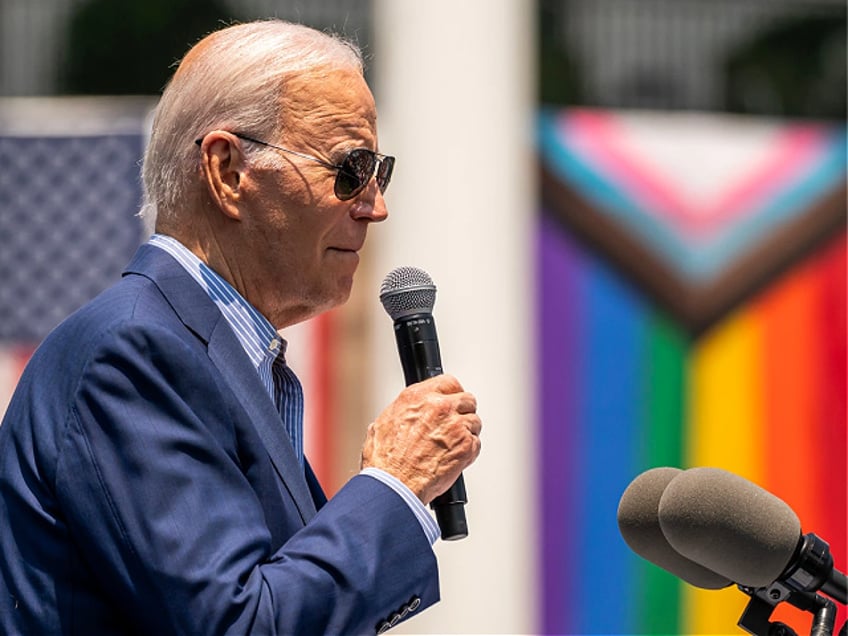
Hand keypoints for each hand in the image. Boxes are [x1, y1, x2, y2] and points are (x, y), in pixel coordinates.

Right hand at [360, 374, 481, 504]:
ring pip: (474, 422)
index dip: (452, 393)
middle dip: (462, 412)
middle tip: (454, 425)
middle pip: (466, 399)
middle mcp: (439, 407)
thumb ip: (398, 414)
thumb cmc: (386, 462)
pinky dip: (468, 451)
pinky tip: (454, 458)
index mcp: (418, 397)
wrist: (395, 485)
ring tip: (451, 446)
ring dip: (466, 433)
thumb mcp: (381, 426)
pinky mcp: (466, 446)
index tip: (452, 400)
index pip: (448, 382)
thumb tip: (400, 416)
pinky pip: (476, 443)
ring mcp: (455, 425)